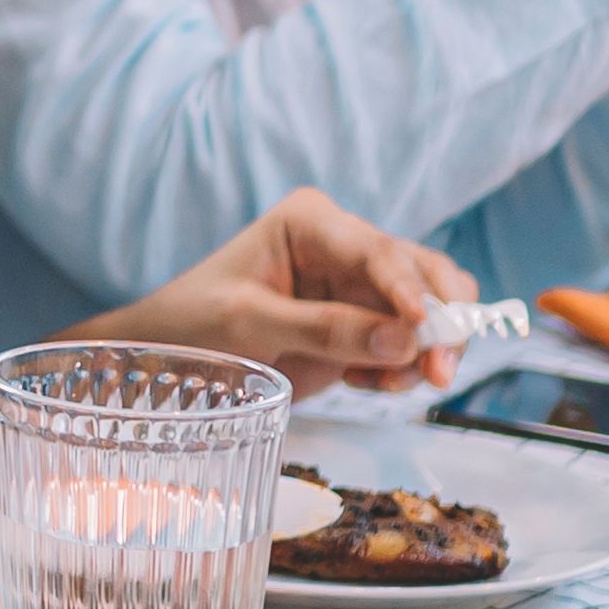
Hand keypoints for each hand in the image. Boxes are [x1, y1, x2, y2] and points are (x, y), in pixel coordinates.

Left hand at [104, 188, 470, 397]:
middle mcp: (344, 247)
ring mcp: (357, 288)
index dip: (412, 290)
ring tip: (390, 386)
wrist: (167, 356)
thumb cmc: (193, 323)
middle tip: (441, 371)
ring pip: (426, 313)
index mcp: (313, 222)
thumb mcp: (249, 323)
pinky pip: (408, 346)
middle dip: (440, 322)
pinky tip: (367, 385)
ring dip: (425, 352)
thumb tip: (404, 340)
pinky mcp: (361, 327)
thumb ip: (324, 329)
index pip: (380, 251)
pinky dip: (403, 370)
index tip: (429, 329)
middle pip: (423, 275)